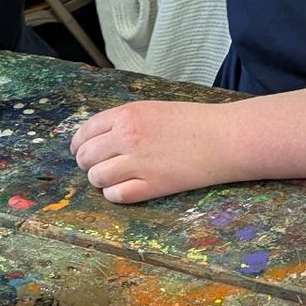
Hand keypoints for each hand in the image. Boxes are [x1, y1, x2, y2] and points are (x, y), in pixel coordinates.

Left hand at [71, 100, 240, 203]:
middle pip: (86, 157)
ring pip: (97, 178)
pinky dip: (115, 195)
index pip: (86, 131)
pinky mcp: (152, 185)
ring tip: (114, 179)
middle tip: (99, 167)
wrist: (226, 138)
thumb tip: (101, 138)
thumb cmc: (195, 122)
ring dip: (100, 181)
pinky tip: (126, 189)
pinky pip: (116, 195)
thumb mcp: (154, 109)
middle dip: (88, 164)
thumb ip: (126, 121)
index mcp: (127, 115)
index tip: (81, 151)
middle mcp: (127, 137)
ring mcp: (138, 162)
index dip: (79, 144)